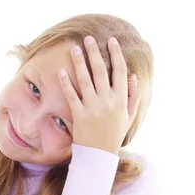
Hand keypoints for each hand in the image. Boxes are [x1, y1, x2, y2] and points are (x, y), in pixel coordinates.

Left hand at [59, 36, 139, 154]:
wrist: (100, 156)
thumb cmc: (114, 135)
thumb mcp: (129, 116)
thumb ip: (133, 96)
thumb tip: (133, 76)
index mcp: (121, 99)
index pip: (120, 71)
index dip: (116, 54)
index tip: (111, 41)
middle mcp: (107, 101)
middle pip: (101, 70)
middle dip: (94, 52)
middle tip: (88, 38)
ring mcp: (93, 107)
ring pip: (85, 79)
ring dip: (79, 62)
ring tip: (74, 49)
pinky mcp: (79, 115)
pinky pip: (72, 95)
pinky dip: (66, 82)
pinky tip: (61, 71)